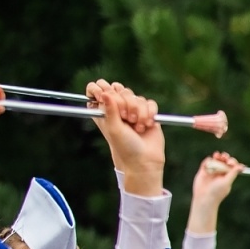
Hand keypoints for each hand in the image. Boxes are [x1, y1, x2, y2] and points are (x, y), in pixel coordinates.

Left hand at [89, 80, 164, 195]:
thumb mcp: (113, 128)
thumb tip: (104, 92)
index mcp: (104, 110)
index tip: (104, 96)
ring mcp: (134, 109)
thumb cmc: (125, 147)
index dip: (101, 89)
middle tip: (126, 119)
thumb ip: (109, 109)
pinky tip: (147, 125)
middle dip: (125, 104)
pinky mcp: (149, 113)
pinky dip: (149, 114)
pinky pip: (150, 103)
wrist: (145, 160)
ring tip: (137, 126)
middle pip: (121, 90)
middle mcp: (118, 108)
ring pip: (136, 97)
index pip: (99, 88)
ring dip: (139, 113)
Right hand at [193, 152, 242, 204]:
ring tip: (217, 155)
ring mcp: (212, 171)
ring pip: (216, 160)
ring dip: (217, 156)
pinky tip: (210, 161)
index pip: (232, 166)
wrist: (204, 197)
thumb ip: (233, 173)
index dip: (232, 162)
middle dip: (225, 157)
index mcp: (228, 176)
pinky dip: (208, 160)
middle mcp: (221, 173)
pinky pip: (207, 162)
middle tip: (225, 156)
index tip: (230, 162)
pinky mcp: (204, 171)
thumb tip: (241, 166)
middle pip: (224, 161)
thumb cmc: (217, 192)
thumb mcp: (227, 182)